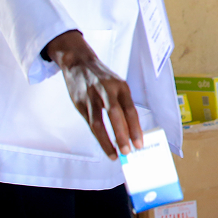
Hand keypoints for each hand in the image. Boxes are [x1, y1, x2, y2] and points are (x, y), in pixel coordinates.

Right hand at [44, 30, 141, 159]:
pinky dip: (97, 136)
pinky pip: (89, 122)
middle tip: (127, 152)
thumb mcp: (116, 86)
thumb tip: (130, 132)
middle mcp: (107, 90)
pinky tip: (104, 145)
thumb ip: (122, 106)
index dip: (135, 128)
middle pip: (115, 114)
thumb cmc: (102, 78)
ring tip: (114, 155)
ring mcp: (91, 96)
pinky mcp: (79, 102)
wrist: (78, 62)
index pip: (130, 109)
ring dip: (107, 140)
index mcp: (121, 86)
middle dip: (122, 135)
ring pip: (98, 122)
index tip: (139, 144)